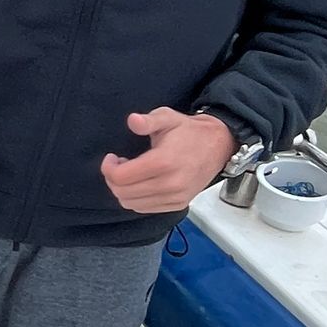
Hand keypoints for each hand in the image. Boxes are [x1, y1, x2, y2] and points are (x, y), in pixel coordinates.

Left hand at [101, 107, 235, 214]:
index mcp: (164, 162)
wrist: (218, 146)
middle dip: (113, 179)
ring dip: (123, 190)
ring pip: (132, 204)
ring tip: (130, 174)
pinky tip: (141, 183)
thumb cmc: (188, 131)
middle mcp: (170, 184)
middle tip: (118, 165)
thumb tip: (133, 121)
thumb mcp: (167, 117)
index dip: (108, 168)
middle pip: (123, 192)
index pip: (121, 177)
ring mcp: (176, 197)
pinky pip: (146, 209)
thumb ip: (148, 120)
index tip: (112, 157)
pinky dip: (136, 198)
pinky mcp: (179, 204)